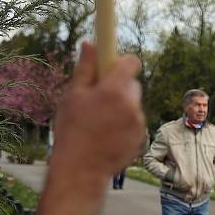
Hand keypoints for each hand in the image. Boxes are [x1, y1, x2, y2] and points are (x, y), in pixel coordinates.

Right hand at [51, 42, 146, 180]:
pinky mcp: (141, 136)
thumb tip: (90, 44)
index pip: (132, 62)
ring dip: (121, 106)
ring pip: (133, 103)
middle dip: (118, 86)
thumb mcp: (73, 96)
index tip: (110, 66)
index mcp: (115, 89)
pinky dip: (125, 123)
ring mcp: (139, 121)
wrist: (81, 170)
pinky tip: (107, 134)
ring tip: (100, 120)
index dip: (121, 61)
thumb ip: (85, 68)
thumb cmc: (72, 130)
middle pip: (132, 83)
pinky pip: (134, 120)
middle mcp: (132, 103)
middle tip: (98, 98)